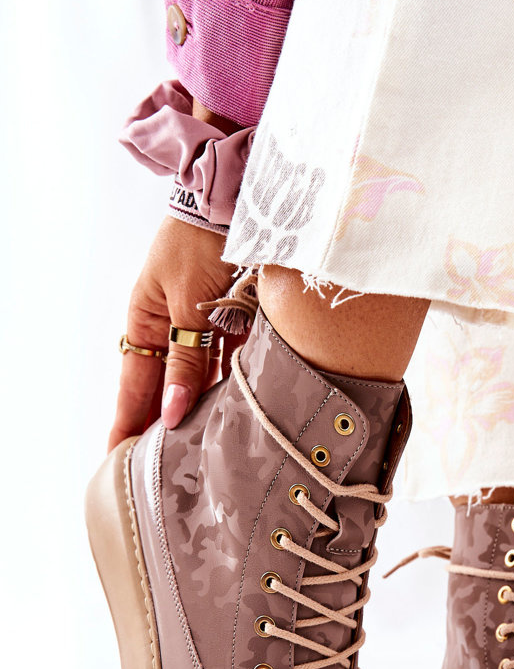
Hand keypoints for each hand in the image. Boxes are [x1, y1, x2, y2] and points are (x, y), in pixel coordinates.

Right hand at [108, 216, 238, 451]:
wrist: (236, 202)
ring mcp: (203, 324)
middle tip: (163, 467)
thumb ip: (185, 360)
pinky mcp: (235, 320)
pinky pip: (232, 360)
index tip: (120, 459)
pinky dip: (235, 383)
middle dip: (163, 424)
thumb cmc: (200, 244)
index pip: (132, 386)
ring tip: (201, 448)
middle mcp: (172, 327)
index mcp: (146, 322)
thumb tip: (170, 412)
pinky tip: (238, 411)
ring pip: (201, 378)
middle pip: (165, 387)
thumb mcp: (188, 305)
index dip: (127, 422)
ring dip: (203, 408)